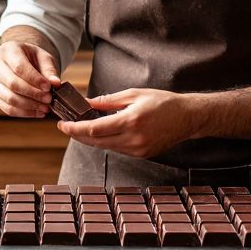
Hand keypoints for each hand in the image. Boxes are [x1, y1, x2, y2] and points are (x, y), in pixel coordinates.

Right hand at [0, 41, 60, 117]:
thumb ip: (49, 70)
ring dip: (30, 105)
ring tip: (45, 107)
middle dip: (33, 94)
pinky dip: (25, 113)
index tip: (48, 87)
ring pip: (9, 98)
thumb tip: (56, 83)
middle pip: (12, 84)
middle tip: (49, 99)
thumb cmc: (33, 58)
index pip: (19, 67)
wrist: (22, 62)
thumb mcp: (44, 58)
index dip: (34, 79)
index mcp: (8, 50)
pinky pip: (8, 109)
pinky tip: (38, 112)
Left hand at [57, 88, 201, 158]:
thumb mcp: (134, 94)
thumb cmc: (162, 102)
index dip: (75, 129)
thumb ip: (108, 101)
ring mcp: (138, 150)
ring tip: (79, 128)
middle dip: (77, 135)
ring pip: (105, 147)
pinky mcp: (142, 155)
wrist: (187, 117)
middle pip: (96, 142)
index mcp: (130, 121)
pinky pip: (117, 149)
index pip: (94, 129)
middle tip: (65, 126)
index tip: (62, 124)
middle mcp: (133, 139)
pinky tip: (100, 133)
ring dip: (91, 139)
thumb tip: (86, 103)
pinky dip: (106, 142)